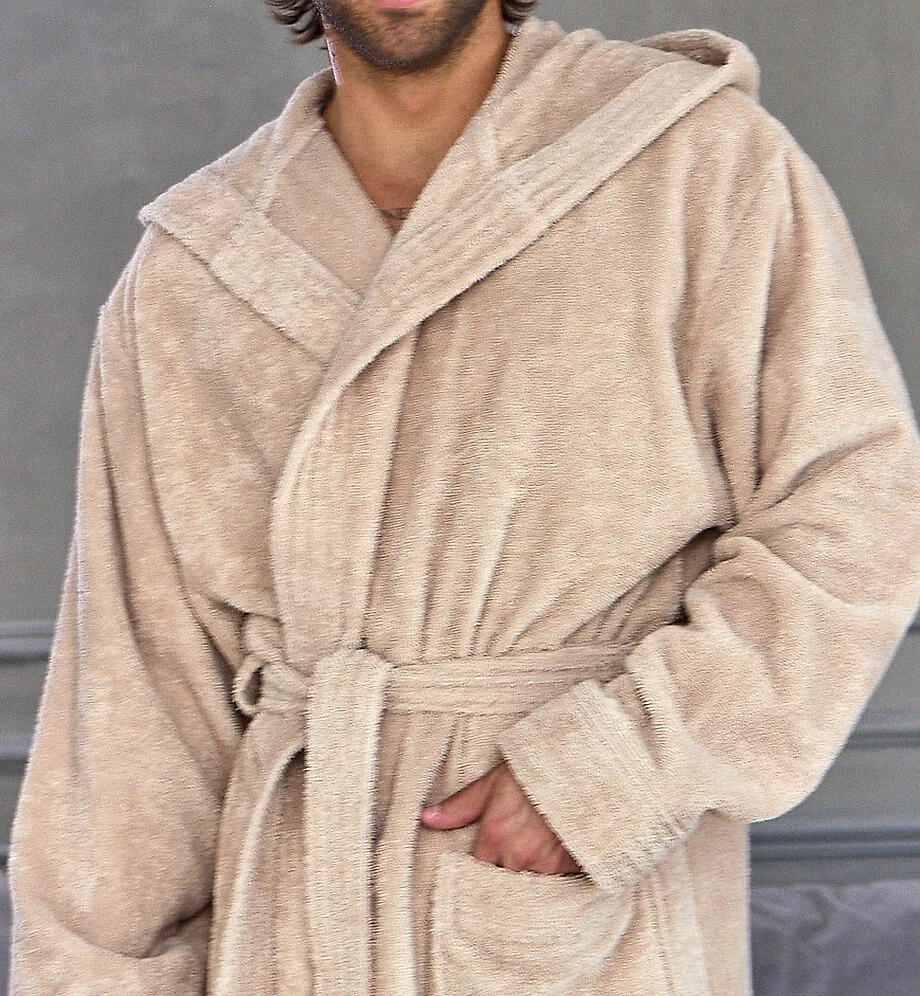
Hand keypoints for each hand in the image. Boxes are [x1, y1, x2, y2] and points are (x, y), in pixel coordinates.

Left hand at [419, 762, 581, 874]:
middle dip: (504, 879)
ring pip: (530, 887)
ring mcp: (547, 863)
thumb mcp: (494, 781)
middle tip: (509, 869)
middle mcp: (518, 855)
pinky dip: (556, 880)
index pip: (476, 872)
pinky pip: (559, 886)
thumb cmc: (533, 770)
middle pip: (503, 884)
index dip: (477, 873)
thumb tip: (426, 818)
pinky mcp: (573, 866)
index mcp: (495, 835)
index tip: (481, 869)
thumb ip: (460, 805)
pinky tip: (555, 865)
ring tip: (533, 864)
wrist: (580, 763)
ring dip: (530, 880)